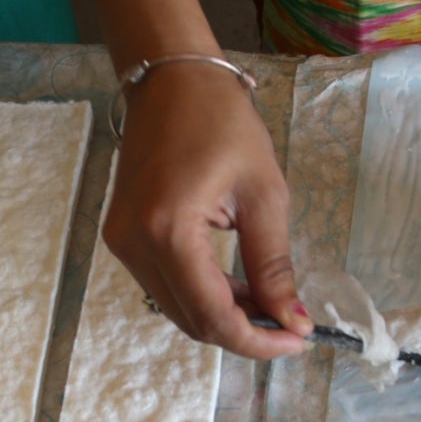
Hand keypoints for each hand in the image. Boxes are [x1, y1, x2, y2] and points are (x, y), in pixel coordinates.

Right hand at [103, 61, 310, 360]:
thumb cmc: (222, 122)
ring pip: (176, 308)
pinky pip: (165, 285)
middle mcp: (134, 244)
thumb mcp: (263, 193)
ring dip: (222, 315)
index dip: (256, 341)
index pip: (212, 315)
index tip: (297, 340)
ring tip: (266, 300)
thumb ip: (273, 265)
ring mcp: (122, 242)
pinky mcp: (122, 237)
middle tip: (289, 323)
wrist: (172, 80)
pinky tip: (234, 283)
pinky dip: (202, 295)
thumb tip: (293, 321)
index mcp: (168, 230)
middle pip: (191, 320)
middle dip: (243, 332)